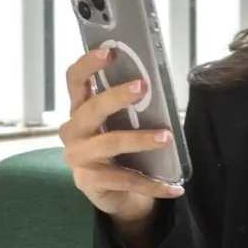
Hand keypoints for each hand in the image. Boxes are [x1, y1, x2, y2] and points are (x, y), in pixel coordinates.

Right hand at [61, 44, 182, 247]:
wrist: (114, 195)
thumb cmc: (118, 151)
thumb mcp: (121, 125)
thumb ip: (129, 107)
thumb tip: (154, 84)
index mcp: (79, 111)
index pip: (75, 81)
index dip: (88, 65)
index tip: (109, 52)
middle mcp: (73, 132)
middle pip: (91, 110)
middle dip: (116, 97)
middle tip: (142, 87)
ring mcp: (78, 158)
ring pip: (109, 143)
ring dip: (140, 140)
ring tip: (167, 137)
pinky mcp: (89, 182)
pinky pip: (124, 180)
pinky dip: (152, 184)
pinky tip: (174, 187)